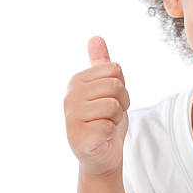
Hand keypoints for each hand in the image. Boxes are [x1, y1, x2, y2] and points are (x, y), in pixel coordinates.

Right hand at [64, 36, 130, 175]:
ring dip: (117, 117)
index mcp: (76, 80)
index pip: (115, 69)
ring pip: (114, 105)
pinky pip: (109, 124)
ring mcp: (71, 117)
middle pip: (115, 85)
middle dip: (122, 101)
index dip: (122, 85)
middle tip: (111, 114)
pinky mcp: (78, 137)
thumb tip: (95, 37)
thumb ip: (101, 63)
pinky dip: (111, 132)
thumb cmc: (105, 119)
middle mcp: (70, 96)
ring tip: (106, 124)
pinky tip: (101, 137)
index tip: (111, 98)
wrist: (102, 154)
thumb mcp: (106, 87)